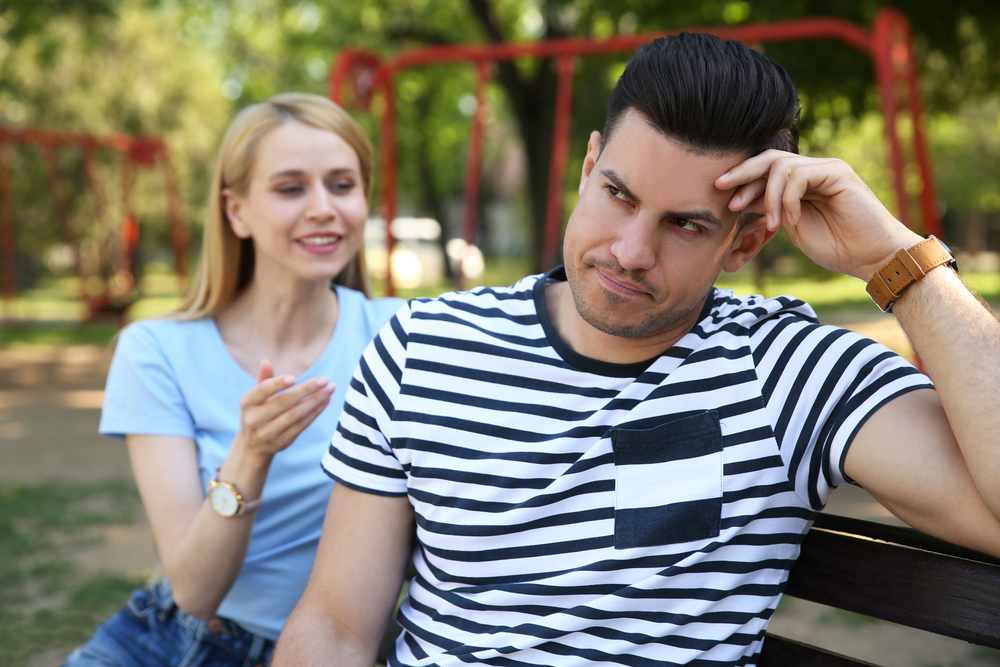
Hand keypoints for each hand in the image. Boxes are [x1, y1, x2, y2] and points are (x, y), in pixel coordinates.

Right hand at [234, 360, 335, 459]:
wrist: (253, 446)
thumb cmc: (257, 412)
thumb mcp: (256, 397)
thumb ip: (263, 380)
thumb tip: (266, 362)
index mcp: (247, 402)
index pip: (262, 390)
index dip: (277, 384)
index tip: (293, 378)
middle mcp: (255, 419)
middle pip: (284, 401)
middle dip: (307, 389)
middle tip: (324, 379)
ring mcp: (268, 432)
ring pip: (296, 414)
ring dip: (316, 400)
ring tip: (330, 388)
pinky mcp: (283, 441)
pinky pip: (302, 425)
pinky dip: (316, 412)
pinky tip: (326, 400)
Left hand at [716, 150, 922, 280]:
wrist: (871, 257)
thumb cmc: (836, 247)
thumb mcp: (791, 227)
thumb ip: (770, 209)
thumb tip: (739, 199)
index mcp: (801, 182)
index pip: (765, 170)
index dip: (742, 180)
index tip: (719, 194)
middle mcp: (813, 170)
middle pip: (769, 158)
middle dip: (742, 172)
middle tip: (721, 187)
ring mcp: (826, 168)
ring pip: (781, 166)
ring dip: (768, 197)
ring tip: (770, 225)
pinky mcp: (838, 172)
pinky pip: (799, 175)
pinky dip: (787, 199)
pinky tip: (790, 222)